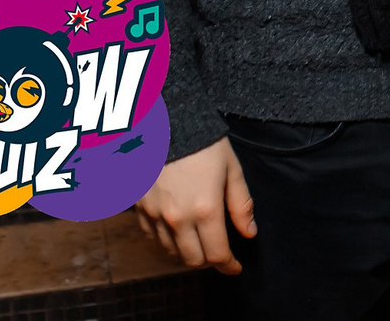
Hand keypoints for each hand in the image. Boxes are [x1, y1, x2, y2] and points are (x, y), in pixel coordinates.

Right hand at [134, 136, 254, 274]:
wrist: (164, 123)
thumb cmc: (203, 142)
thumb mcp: (231, 169)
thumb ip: (241, 204)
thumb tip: (250, 233)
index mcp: (206, 210)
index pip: (217, 254)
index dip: (229, 266)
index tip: (236, 267)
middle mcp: (178, 219)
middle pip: (193, 260)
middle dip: (209, 261)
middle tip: (219, 252)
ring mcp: (156, 215)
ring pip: (172, 252)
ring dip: (188, 252)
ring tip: (200, 241)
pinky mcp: (140, 209)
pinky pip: (153, 237)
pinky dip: (168, 241)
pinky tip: (178, 230)